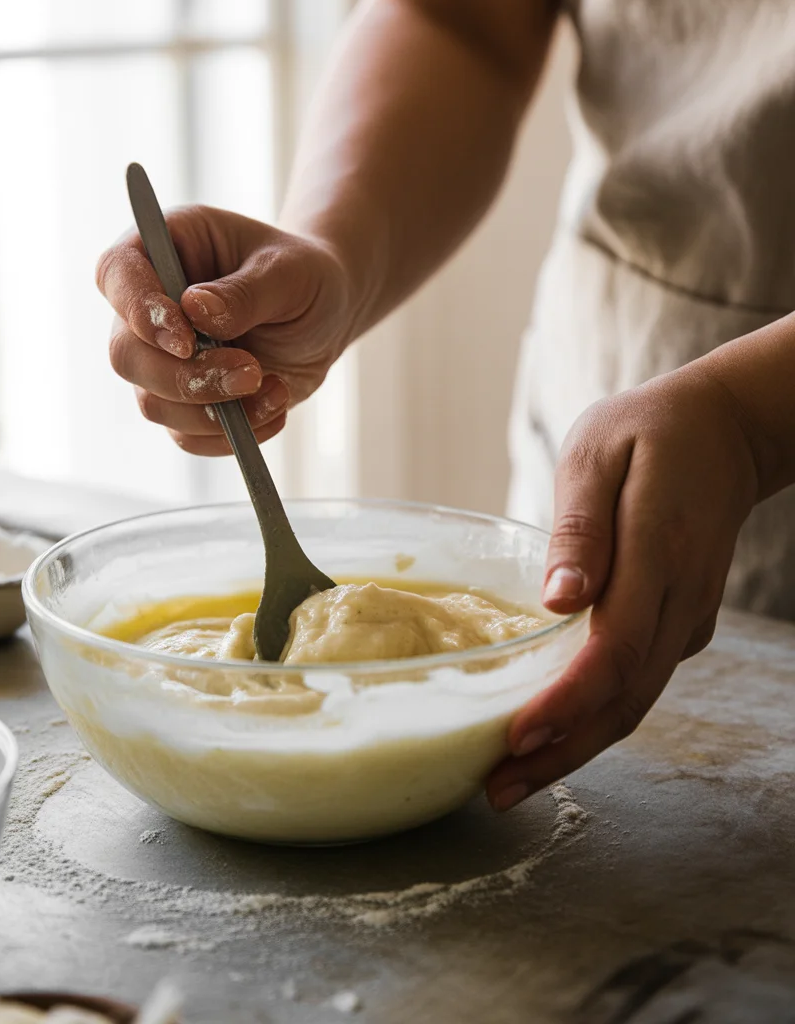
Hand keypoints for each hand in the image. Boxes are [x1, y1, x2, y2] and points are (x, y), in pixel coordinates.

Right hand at [96, 206, 352, 455]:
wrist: (325, 316)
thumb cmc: (303, 275)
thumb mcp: (289, 272)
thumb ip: (246, 291)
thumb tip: (196, 310)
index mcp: (165, 248)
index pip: (117, 273)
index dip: (138, 310)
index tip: (185, 340)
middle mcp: (149, 306)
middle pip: (126, 354)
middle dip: (185, 377)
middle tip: (249, 372)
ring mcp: (160, 359)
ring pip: (153, 403)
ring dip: (214, 411)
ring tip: (275, 388)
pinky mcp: (184, 402)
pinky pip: (187, 435)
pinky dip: (231, 434)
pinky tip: (274, 405)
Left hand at [487, 366, 760, 809]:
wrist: (724, 432)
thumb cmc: (648, 434)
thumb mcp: (599, 454)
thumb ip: (581, 526)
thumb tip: (557, 599)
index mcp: (658, 551)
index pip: (616, 647)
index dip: (569, 700)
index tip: (518, 735)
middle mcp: (680, 600)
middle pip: (625, 697)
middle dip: (562, 750)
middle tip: (497, 789)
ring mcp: (687, 617)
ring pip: (636, 701)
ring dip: (576, 747)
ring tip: (512, 780)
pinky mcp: (680, 624)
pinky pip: (640, 683)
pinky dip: (596, 718)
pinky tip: (552, 733)